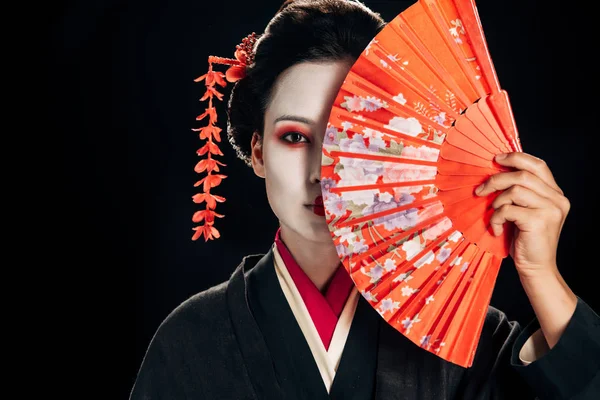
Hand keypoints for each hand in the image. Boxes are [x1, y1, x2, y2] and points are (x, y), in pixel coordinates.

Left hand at [475, 152, 570, 278]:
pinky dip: (496, 218)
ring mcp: (550, 209)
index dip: (516, 158)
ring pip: (514, 190)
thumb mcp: (524, 211)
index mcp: (555, 193)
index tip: (496, 159)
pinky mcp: (539, 220)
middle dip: (496, 180)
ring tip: (494, 216)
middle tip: (480, 191)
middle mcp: (557, 199)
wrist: (536, 268)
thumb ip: (519, 192)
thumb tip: (495, 172)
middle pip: (522, 174)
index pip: (537, 165)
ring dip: (496, 202)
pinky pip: (508, 209)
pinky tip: (497, 229)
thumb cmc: (525, 239)